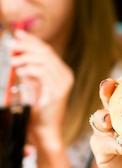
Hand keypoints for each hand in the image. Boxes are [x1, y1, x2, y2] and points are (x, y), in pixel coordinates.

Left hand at [10, 30, 73, 145]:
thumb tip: (18, 54)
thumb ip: (29, 71)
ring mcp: (64, 82)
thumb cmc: (36, 112)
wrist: (44, 133)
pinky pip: (43, 73)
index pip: (46, 50)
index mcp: (60, 72)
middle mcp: (65, 75)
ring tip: (13, 60)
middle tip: (11, 44)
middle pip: (46, 52)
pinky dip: (30, 69)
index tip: (17, 34)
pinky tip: (20, 71)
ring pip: (44, 60)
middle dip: (27, 45)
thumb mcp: (32, 86)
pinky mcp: (59, 91)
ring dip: (26, 57)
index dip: (32, 40)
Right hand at [89, 79, 121, 167]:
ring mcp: (106, 132)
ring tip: (108, 118)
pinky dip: (114, 143)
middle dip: (108, 89)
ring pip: (100, 118)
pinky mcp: (101, 150)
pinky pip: (104, 143)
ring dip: (105, 116)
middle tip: (110, 85)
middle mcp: (118, 115)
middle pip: (110, 97)